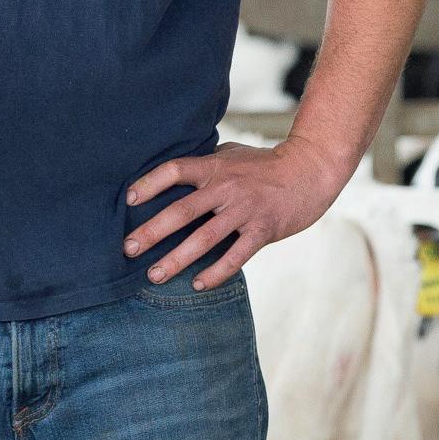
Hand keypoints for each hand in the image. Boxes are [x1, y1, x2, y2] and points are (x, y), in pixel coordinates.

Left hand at [122, 137, 349, 288]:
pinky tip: (197, 284)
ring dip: (176, 259)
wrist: (310, 170)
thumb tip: (174, 175)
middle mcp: (226, 188)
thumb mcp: (232, 154)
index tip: (128, 200)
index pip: (174, 170)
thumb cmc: (266, 163)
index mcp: (215, 167)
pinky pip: (235, 256)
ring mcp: (244, 210)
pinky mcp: (262, 230)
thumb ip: (206, 164)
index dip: (149, 184)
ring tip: (154, 275)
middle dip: (151, 231)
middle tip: (128, 249)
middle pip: (182, 210)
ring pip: (204, 238)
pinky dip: (216, 273)